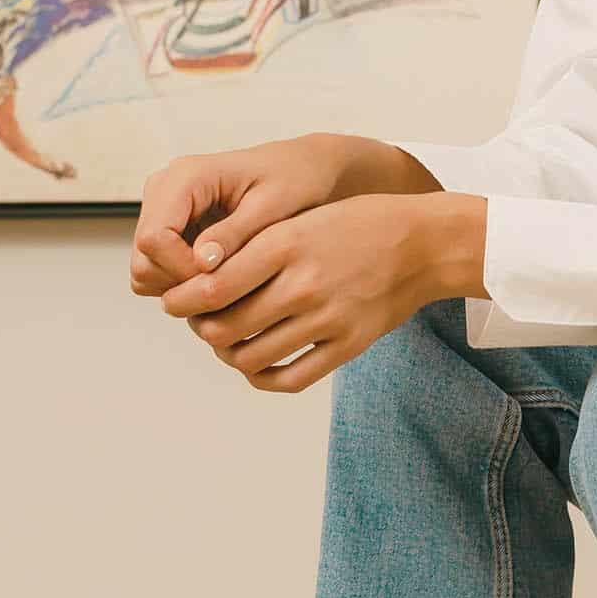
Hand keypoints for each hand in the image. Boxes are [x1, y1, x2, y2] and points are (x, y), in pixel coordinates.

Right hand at [130, 135, 352, 299]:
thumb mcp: (273, 206)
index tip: (225, 279)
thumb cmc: (294, 179)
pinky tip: (223, 277)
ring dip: (182, 287)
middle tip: (229, 287)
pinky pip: (159, 270)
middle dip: (182, 283)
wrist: (301, 169)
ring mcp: (163, 209)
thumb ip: (235, 233)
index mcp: (186, 176)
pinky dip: (184, 283)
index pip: (154, 239)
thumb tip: (202, 264)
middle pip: (143, 258)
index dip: (183, 271)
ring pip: (146, 269)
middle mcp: (165, 189)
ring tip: (229, 282)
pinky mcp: (171, 227)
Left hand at [156, 194, 447, 392]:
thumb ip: (254, 247)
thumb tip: (200, 281)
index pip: (212, 286)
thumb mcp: (301, 219)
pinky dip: (263, 378)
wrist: (423, 244)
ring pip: (251, 356)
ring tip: (227, 342)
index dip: (181, 300)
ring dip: (228, 354)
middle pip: (225, 326)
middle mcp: (304, 283)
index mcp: (287, 243)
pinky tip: (257, 365)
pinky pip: (291, 377)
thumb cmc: (357, 225)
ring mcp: (328, 318)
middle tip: (199, 322)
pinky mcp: (349, 344)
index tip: (173, 302)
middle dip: (201, 328)